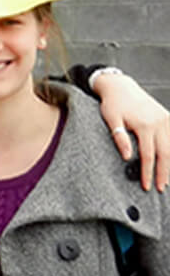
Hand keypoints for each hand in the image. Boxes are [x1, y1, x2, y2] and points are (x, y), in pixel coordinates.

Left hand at [96, 73, 169, 191]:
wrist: (121, 87)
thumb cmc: (113, 104)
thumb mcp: (111, 121)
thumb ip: (120, 138)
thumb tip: (127, 157)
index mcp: (145, 125)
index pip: (149, 155)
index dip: (148, 173)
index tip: (146, 186)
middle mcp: (160, 122)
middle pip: (165, 153)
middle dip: (163, 173)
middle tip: (160, 188)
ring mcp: (166, 119)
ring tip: (167, 179)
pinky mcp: (168, 117)